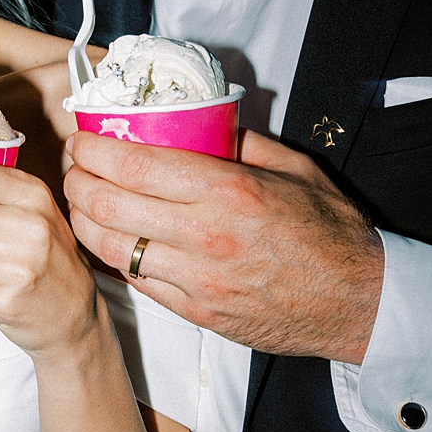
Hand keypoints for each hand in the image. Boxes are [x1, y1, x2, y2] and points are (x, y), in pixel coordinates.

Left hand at [63, 128, 383, 361]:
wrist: (359, 304)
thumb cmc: (330, 234)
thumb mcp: (295, 170)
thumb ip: (241, 142)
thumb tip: (200, 120)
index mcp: (229, 192)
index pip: (134, 166)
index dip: (94, 151)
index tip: (81, 140)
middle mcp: (206, 236)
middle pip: (109, 204)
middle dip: (76, 181)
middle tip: (73, 167)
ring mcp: (197, 279)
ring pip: (110, 247)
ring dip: (83, 220)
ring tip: (80, 200)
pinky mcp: (195, 310)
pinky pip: (135, 280)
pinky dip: (112, 255)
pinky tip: (108, 237)